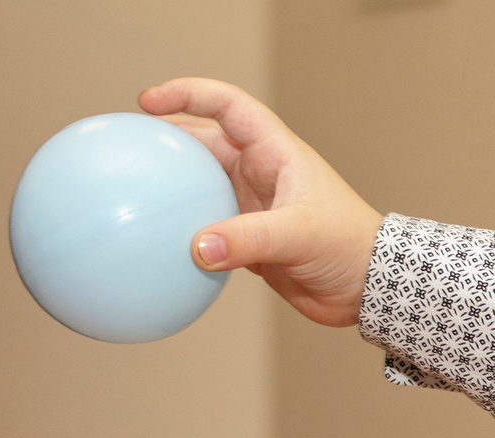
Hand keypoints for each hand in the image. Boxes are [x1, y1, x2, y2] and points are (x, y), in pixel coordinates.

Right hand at [138, 78, 384, 327]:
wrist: (366, 287)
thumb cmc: (347, 246)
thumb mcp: (299, 235)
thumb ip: (249, 240)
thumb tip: (198, 248)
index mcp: (275, 152)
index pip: (226, 106)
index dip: (188, 94)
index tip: (149, 102)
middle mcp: (260, 173)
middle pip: (204, 144)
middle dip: (167, 140)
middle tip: (127, 147)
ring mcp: (252, 207)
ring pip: (200, 189)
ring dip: (172, 192)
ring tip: (131, 197)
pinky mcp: (249, 242)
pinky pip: (206, 232)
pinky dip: (182, 236)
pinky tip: (155, 248)